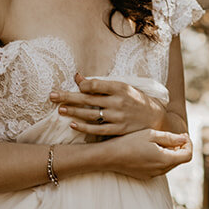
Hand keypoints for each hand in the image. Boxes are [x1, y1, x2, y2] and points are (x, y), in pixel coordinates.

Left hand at [51, 75, 165, 137]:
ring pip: (91, 114)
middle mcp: (119, 102)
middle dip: (68, 97)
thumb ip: (100, 84)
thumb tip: (77, 77)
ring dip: (74, 111)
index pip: (97, 84)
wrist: (156, 119)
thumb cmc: (136, 100)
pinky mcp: (118, 130)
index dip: (84, 85)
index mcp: (120, 88)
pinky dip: (85, 127)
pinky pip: (98, 129)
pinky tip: (73, 124)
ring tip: (60, 109)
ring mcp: (118, 117)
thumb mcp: (122, 87)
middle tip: (52, 95)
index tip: (75, 85)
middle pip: (89, 99)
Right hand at [96, 128, 192, 180]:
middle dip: (180, 148)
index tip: (183, 136)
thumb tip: (184, 138)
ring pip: (170, 164)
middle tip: (173, 136)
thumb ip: (171, 138)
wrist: (109, 157)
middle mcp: (162, 170)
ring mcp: (153, 174)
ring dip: (170, 153)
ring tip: (160, 142)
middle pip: (180, 160)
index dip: (189, 144)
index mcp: (165, 160)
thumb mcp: (151, 135)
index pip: (188, 155)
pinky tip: (150, 149)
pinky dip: (161, 159)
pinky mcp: (146, 176)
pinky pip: (160, 167)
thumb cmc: (129, 142)